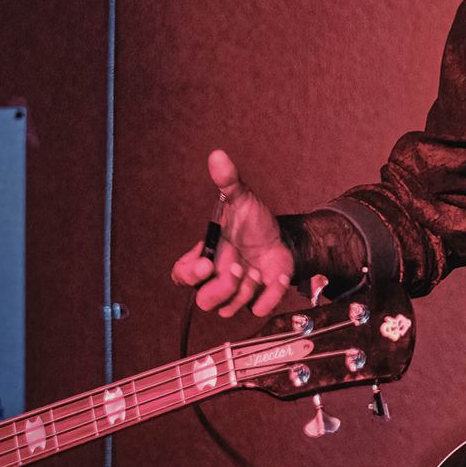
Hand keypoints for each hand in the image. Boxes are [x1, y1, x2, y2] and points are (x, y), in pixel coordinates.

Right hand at [169, 149, 294, 317]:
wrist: (284, 239)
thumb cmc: (254, 224)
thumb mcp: (241, 201)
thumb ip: (228, 182)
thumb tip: (218, 156)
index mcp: (204, 258)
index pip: (181, 276)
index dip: (190, 274)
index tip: (208, 263)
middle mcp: (216, 280)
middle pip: (203, 302)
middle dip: (221, 287)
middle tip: (239, 267)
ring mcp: (237, 294)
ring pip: (228, 309)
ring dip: (246, 289)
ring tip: (257, 268)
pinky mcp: (258, 301)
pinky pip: (258, 310)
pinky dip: (268, 295)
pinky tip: (275, 276)